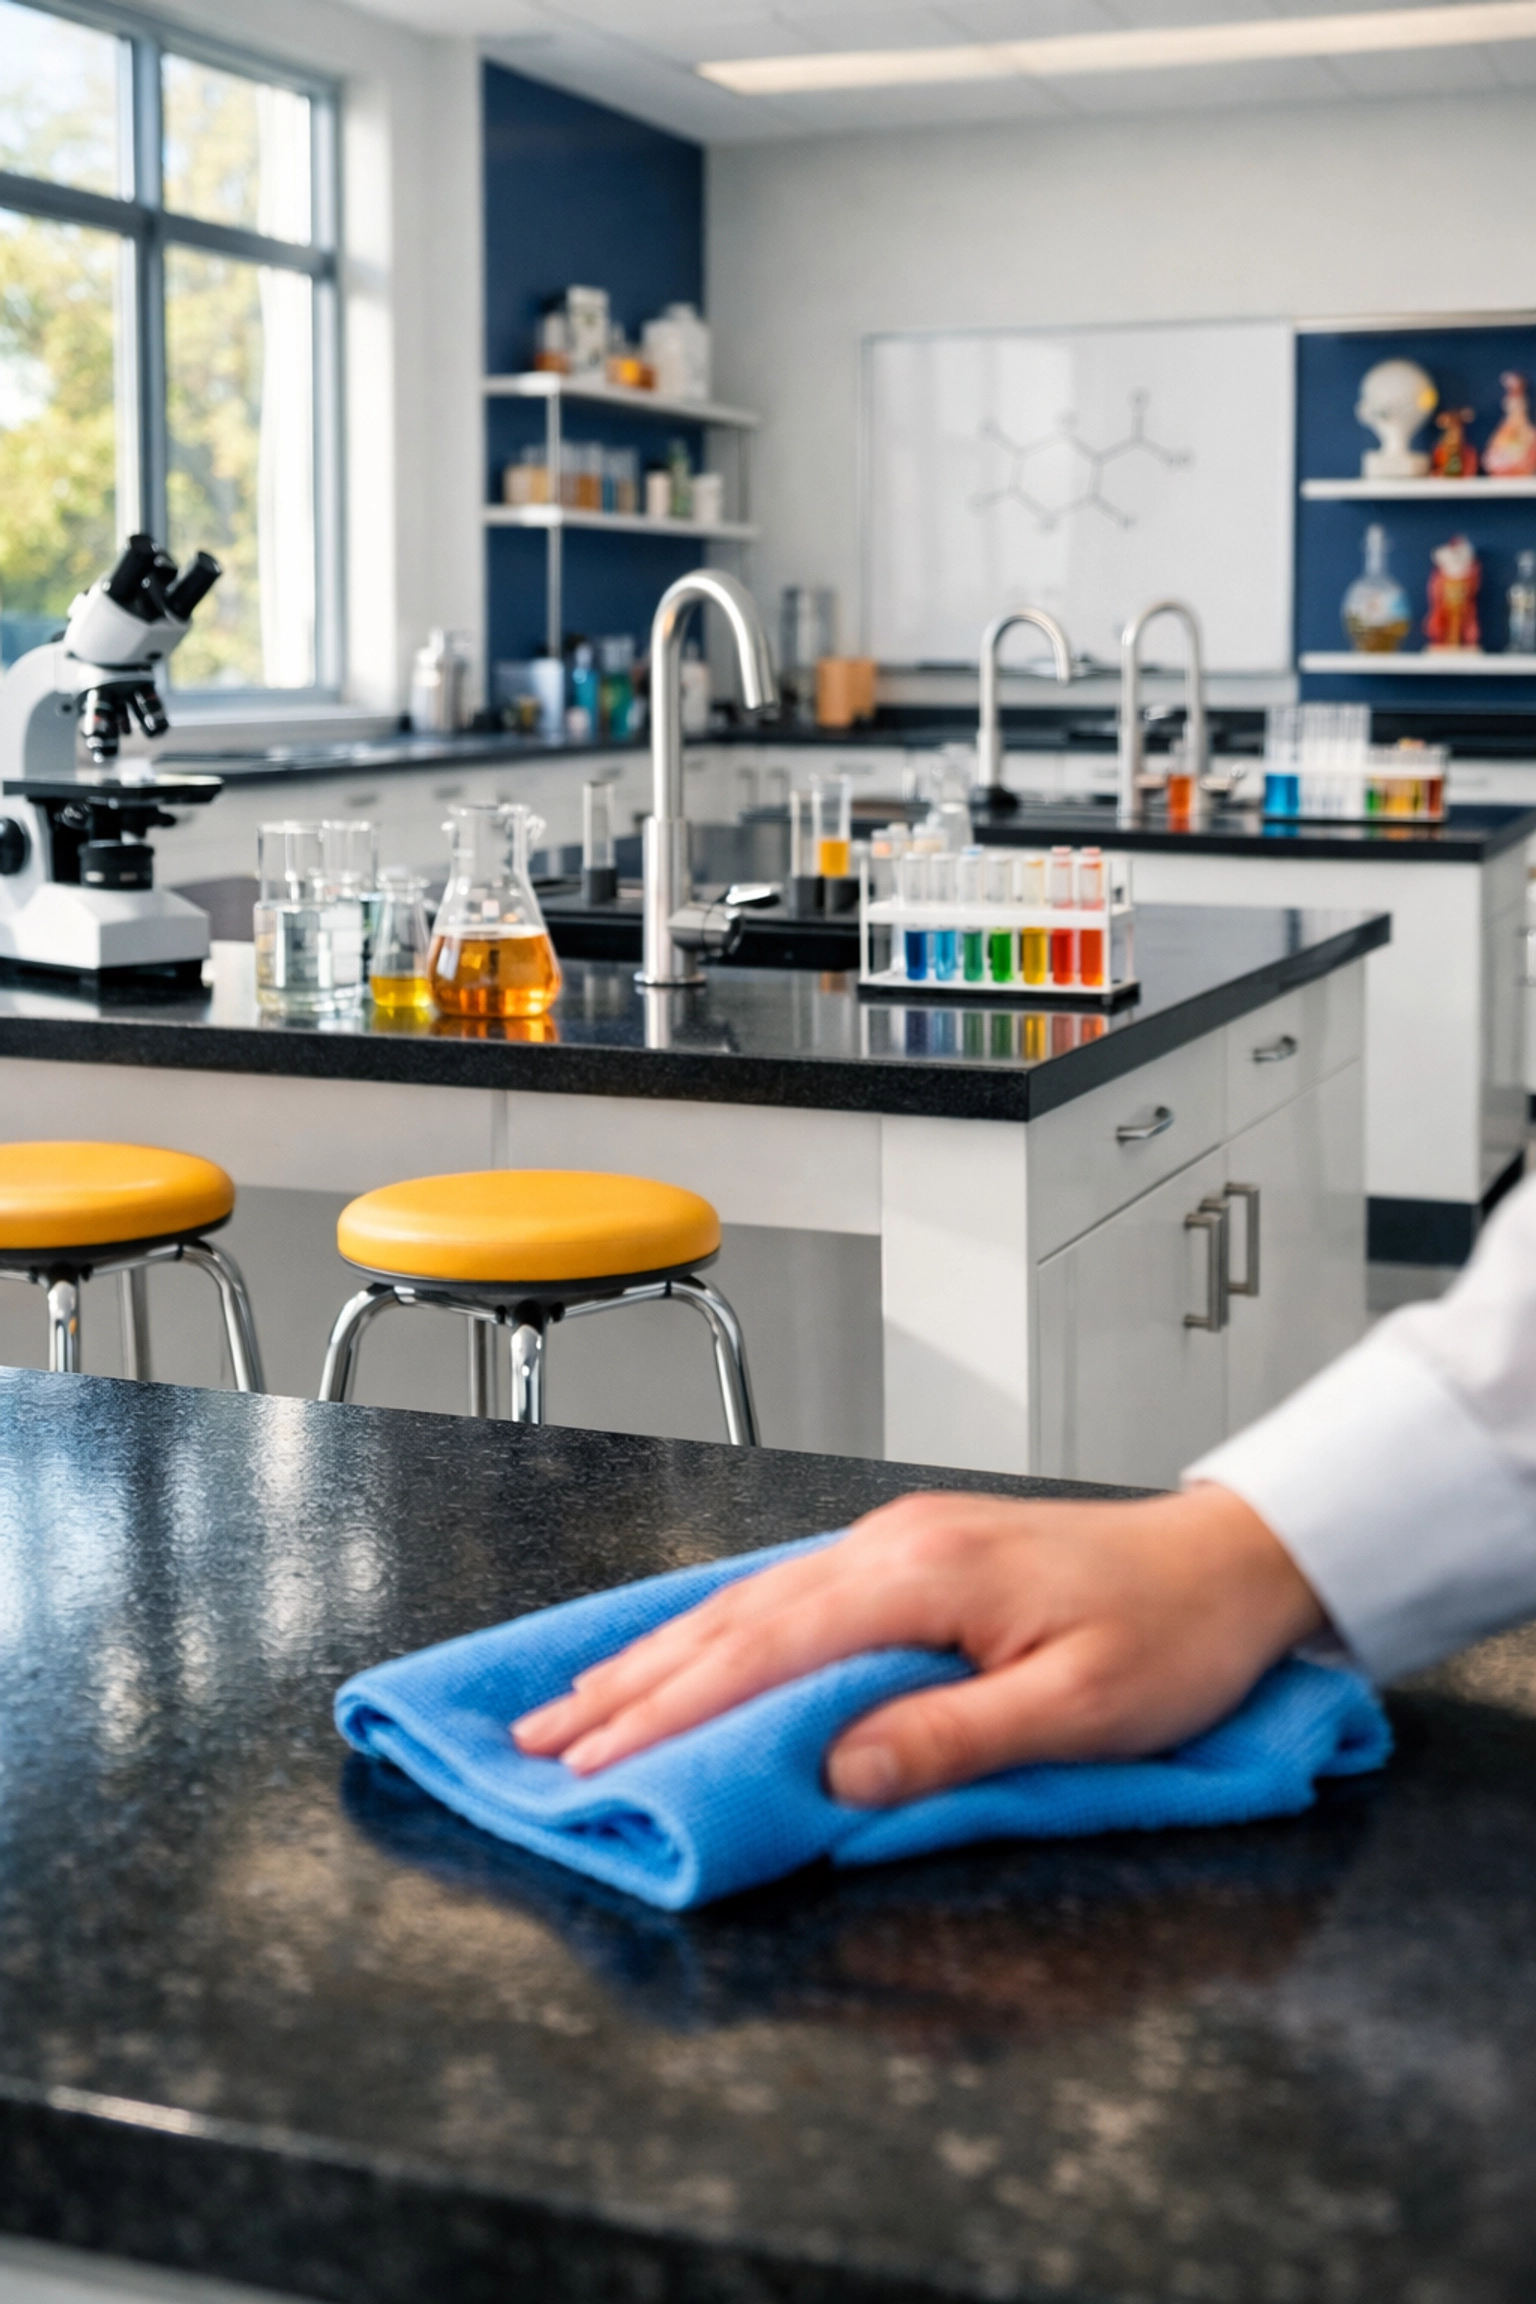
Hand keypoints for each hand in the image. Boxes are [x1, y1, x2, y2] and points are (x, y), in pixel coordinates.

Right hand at [512, 1484, 1325, 1805]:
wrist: (1232, 1562)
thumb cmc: (1170, 1639)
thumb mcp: (1078, 1711)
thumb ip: (952, 1738)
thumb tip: (836, 1770)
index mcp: (921, 1576)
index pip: (765, 1648)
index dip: (671, 1706)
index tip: (593, 1756)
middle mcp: (892, 1545)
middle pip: (735, 1617)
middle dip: (632, 1683)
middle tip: (544, 1740)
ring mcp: (898, 1541)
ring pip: (751, 1598)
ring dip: (662, 1653)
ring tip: (581, 1701)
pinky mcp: (913, 1553)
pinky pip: (788, 1591)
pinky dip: (720, 1629)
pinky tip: (686, 1650)